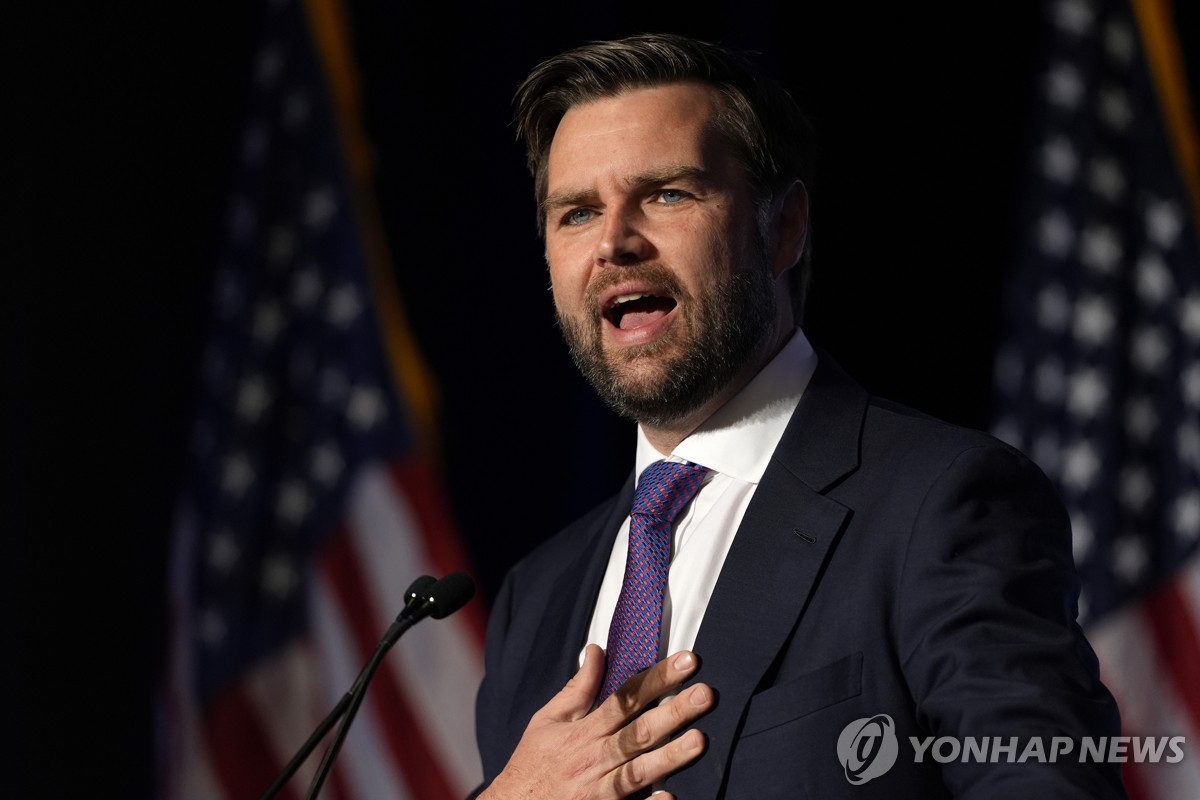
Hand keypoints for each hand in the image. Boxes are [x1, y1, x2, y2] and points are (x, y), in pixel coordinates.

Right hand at [479, 645, 711, 799]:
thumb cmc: (533, 764)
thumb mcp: (548, 721)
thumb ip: (577, 688)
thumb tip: (596, 651)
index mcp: (583, 731)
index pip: (627, 697)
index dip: (657, 678)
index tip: (687, 661)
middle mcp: (594, 757)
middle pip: (639, 731)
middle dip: (673, 712)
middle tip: (706, 693)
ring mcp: (599, 790)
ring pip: (639, 771)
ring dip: (669, 756)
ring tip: (699, 740)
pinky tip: (671, 796)